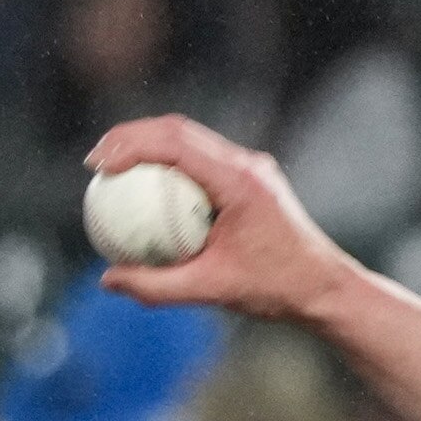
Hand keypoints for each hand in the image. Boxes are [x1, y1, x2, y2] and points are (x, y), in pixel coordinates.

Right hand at [87, 116, 360, 328]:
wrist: (325, 288)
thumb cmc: (276, 290)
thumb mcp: (213, 291)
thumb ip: (159, 287)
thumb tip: (108, 280)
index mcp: (239, 181)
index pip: (176, 143)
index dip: (130, 144)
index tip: (99, 165)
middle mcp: (246, 164)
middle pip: (178, 129)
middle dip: (131, 136)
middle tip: (95, 162)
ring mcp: (250, 167)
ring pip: (190, 139)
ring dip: (149, 145)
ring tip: (112, 168)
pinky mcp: (250, 178)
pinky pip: (201, 161)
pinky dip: (169, 167)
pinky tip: (145, 192)